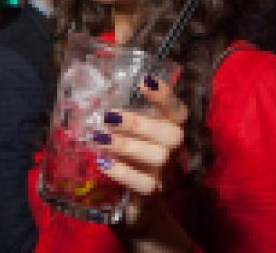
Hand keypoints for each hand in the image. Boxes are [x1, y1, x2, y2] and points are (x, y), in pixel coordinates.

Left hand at [94, 73, 186, 195]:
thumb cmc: (137, 150)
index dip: (164, 95)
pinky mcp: (154, 190)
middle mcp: (175, 147)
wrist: (143, 195)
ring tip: (99, 138)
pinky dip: (122, 172)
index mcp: (172, 126)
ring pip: (158, 156)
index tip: (144, 81)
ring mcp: (167, 171)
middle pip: (171, 134)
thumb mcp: (135, 128)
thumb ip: (126, 114)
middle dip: (138, 123)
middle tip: (108, 116)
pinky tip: (103, 162)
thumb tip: (100, 96)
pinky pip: (144, 183)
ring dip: (126, 145)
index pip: (176, 109)